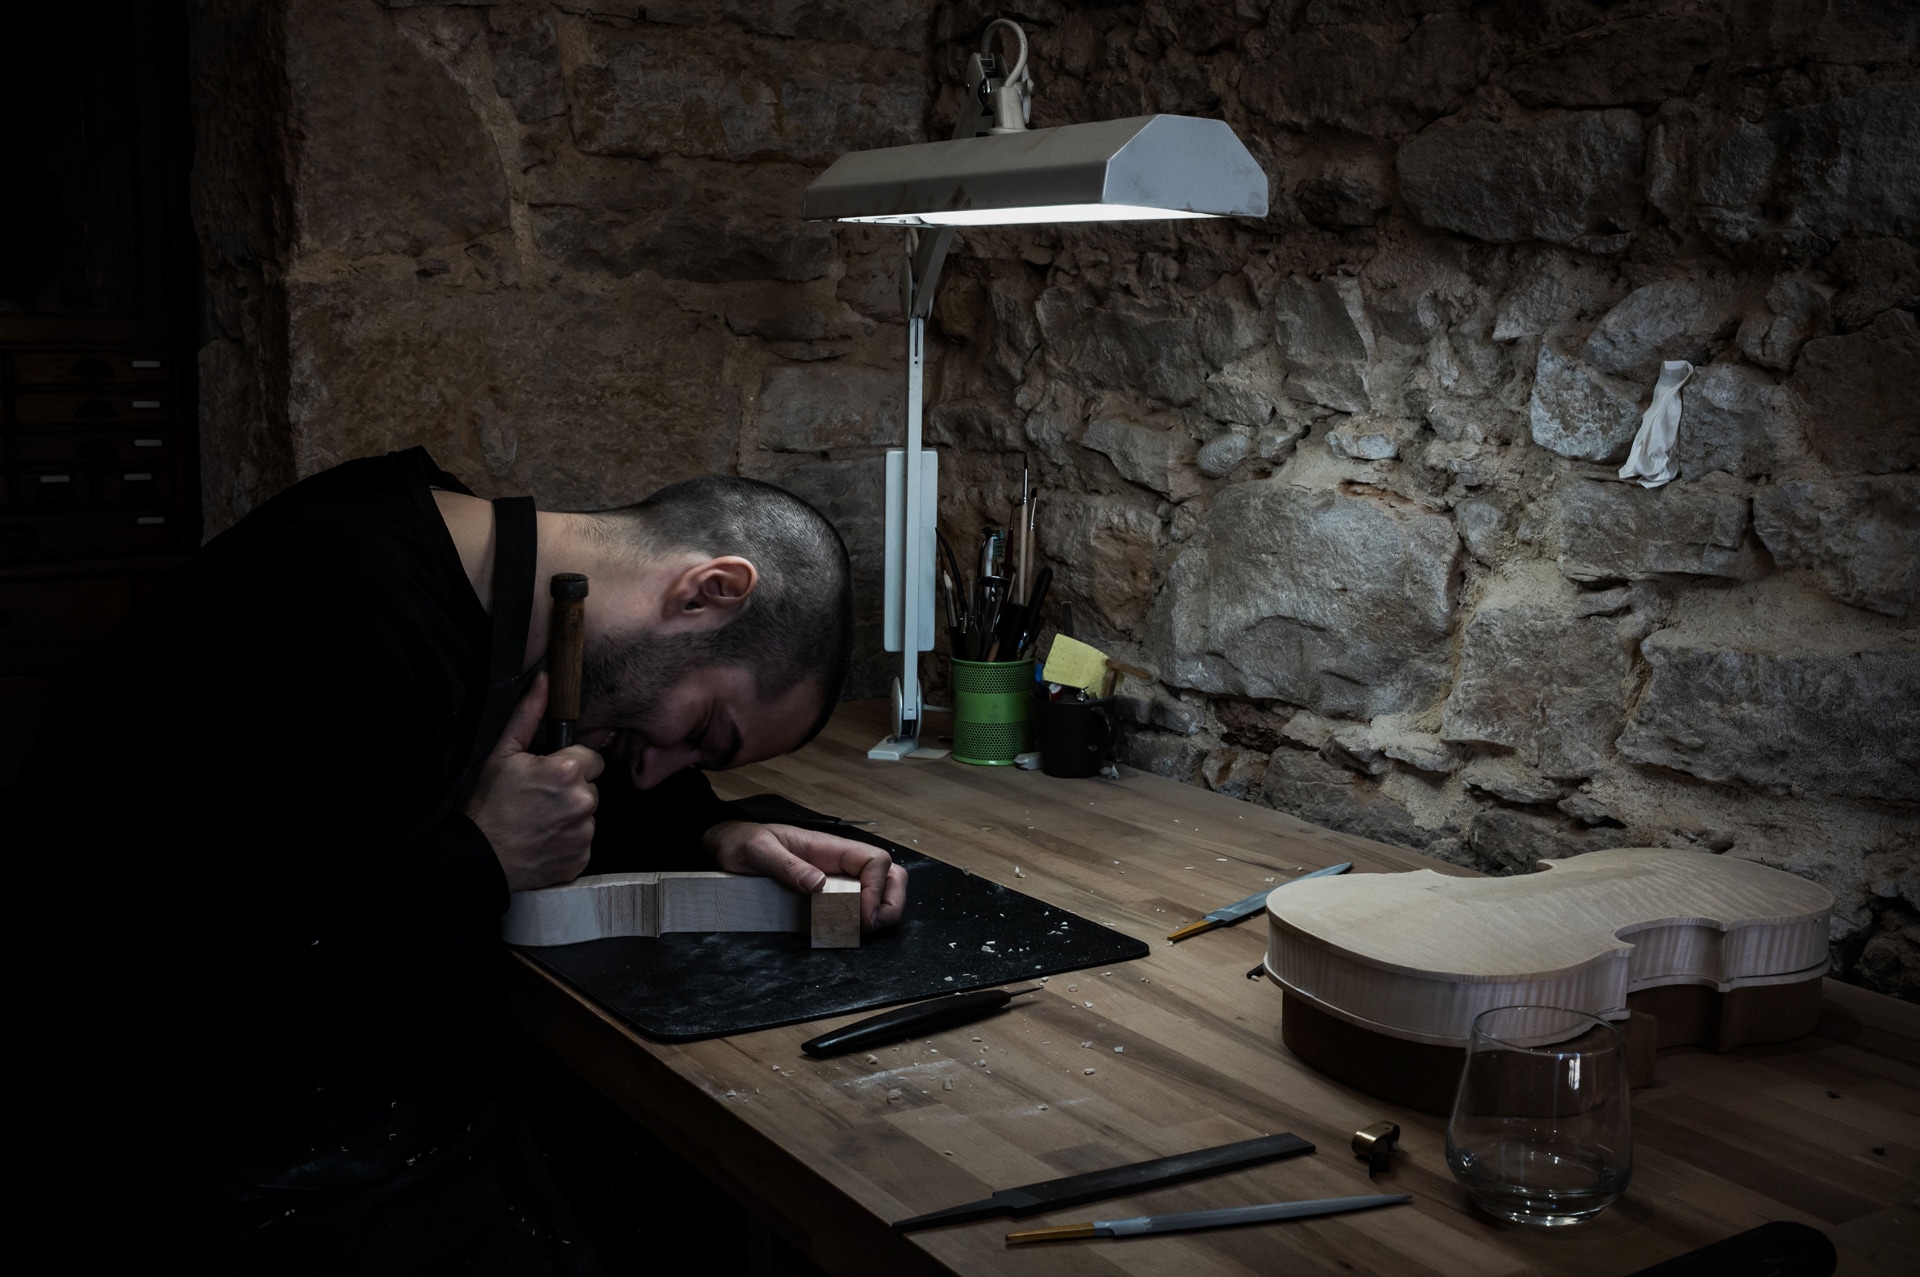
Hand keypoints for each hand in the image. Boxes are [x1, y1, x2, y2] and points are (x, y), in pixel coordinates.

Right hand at [465, 673, 603, 892]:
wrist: (477, 857)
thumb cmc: (486, 804)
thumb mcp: (501, 753)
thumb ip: (528, 714)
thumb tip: (545, 681)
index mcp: (567, 771)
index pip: (591, 758)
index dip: (570, 764)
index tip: (549, 774)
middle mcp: (583, 802)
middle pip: (591, 787)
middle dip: (571, 790)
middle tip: (539, 799)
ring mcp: (584, 833)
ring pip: (587, 815)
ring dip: (570, 816)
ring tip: (539, 821)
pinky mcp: (581, 859)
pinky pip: (582, 842)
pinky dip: (568, 841)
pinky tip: (544, 840)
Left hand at [704, 821, 908, 929]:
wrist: (728, 848)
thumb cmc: (743, 843)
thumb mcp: (758, 850)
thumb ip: (786, 865)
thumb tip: (818, 883)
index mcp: (829, 848)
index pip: (875, 860)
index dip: (876, 888)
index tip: (860, 914)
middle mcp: (839, 863)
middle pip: (890, 875)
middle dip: (891, 903)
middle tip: (871, 927)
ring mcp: (835, 880)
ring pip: (880, 891)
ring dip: (882, 913)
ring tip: (861, 932)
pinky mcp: (826, 898)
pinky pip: (857, 908)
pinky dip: (861, 923)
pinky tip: (845, 934)